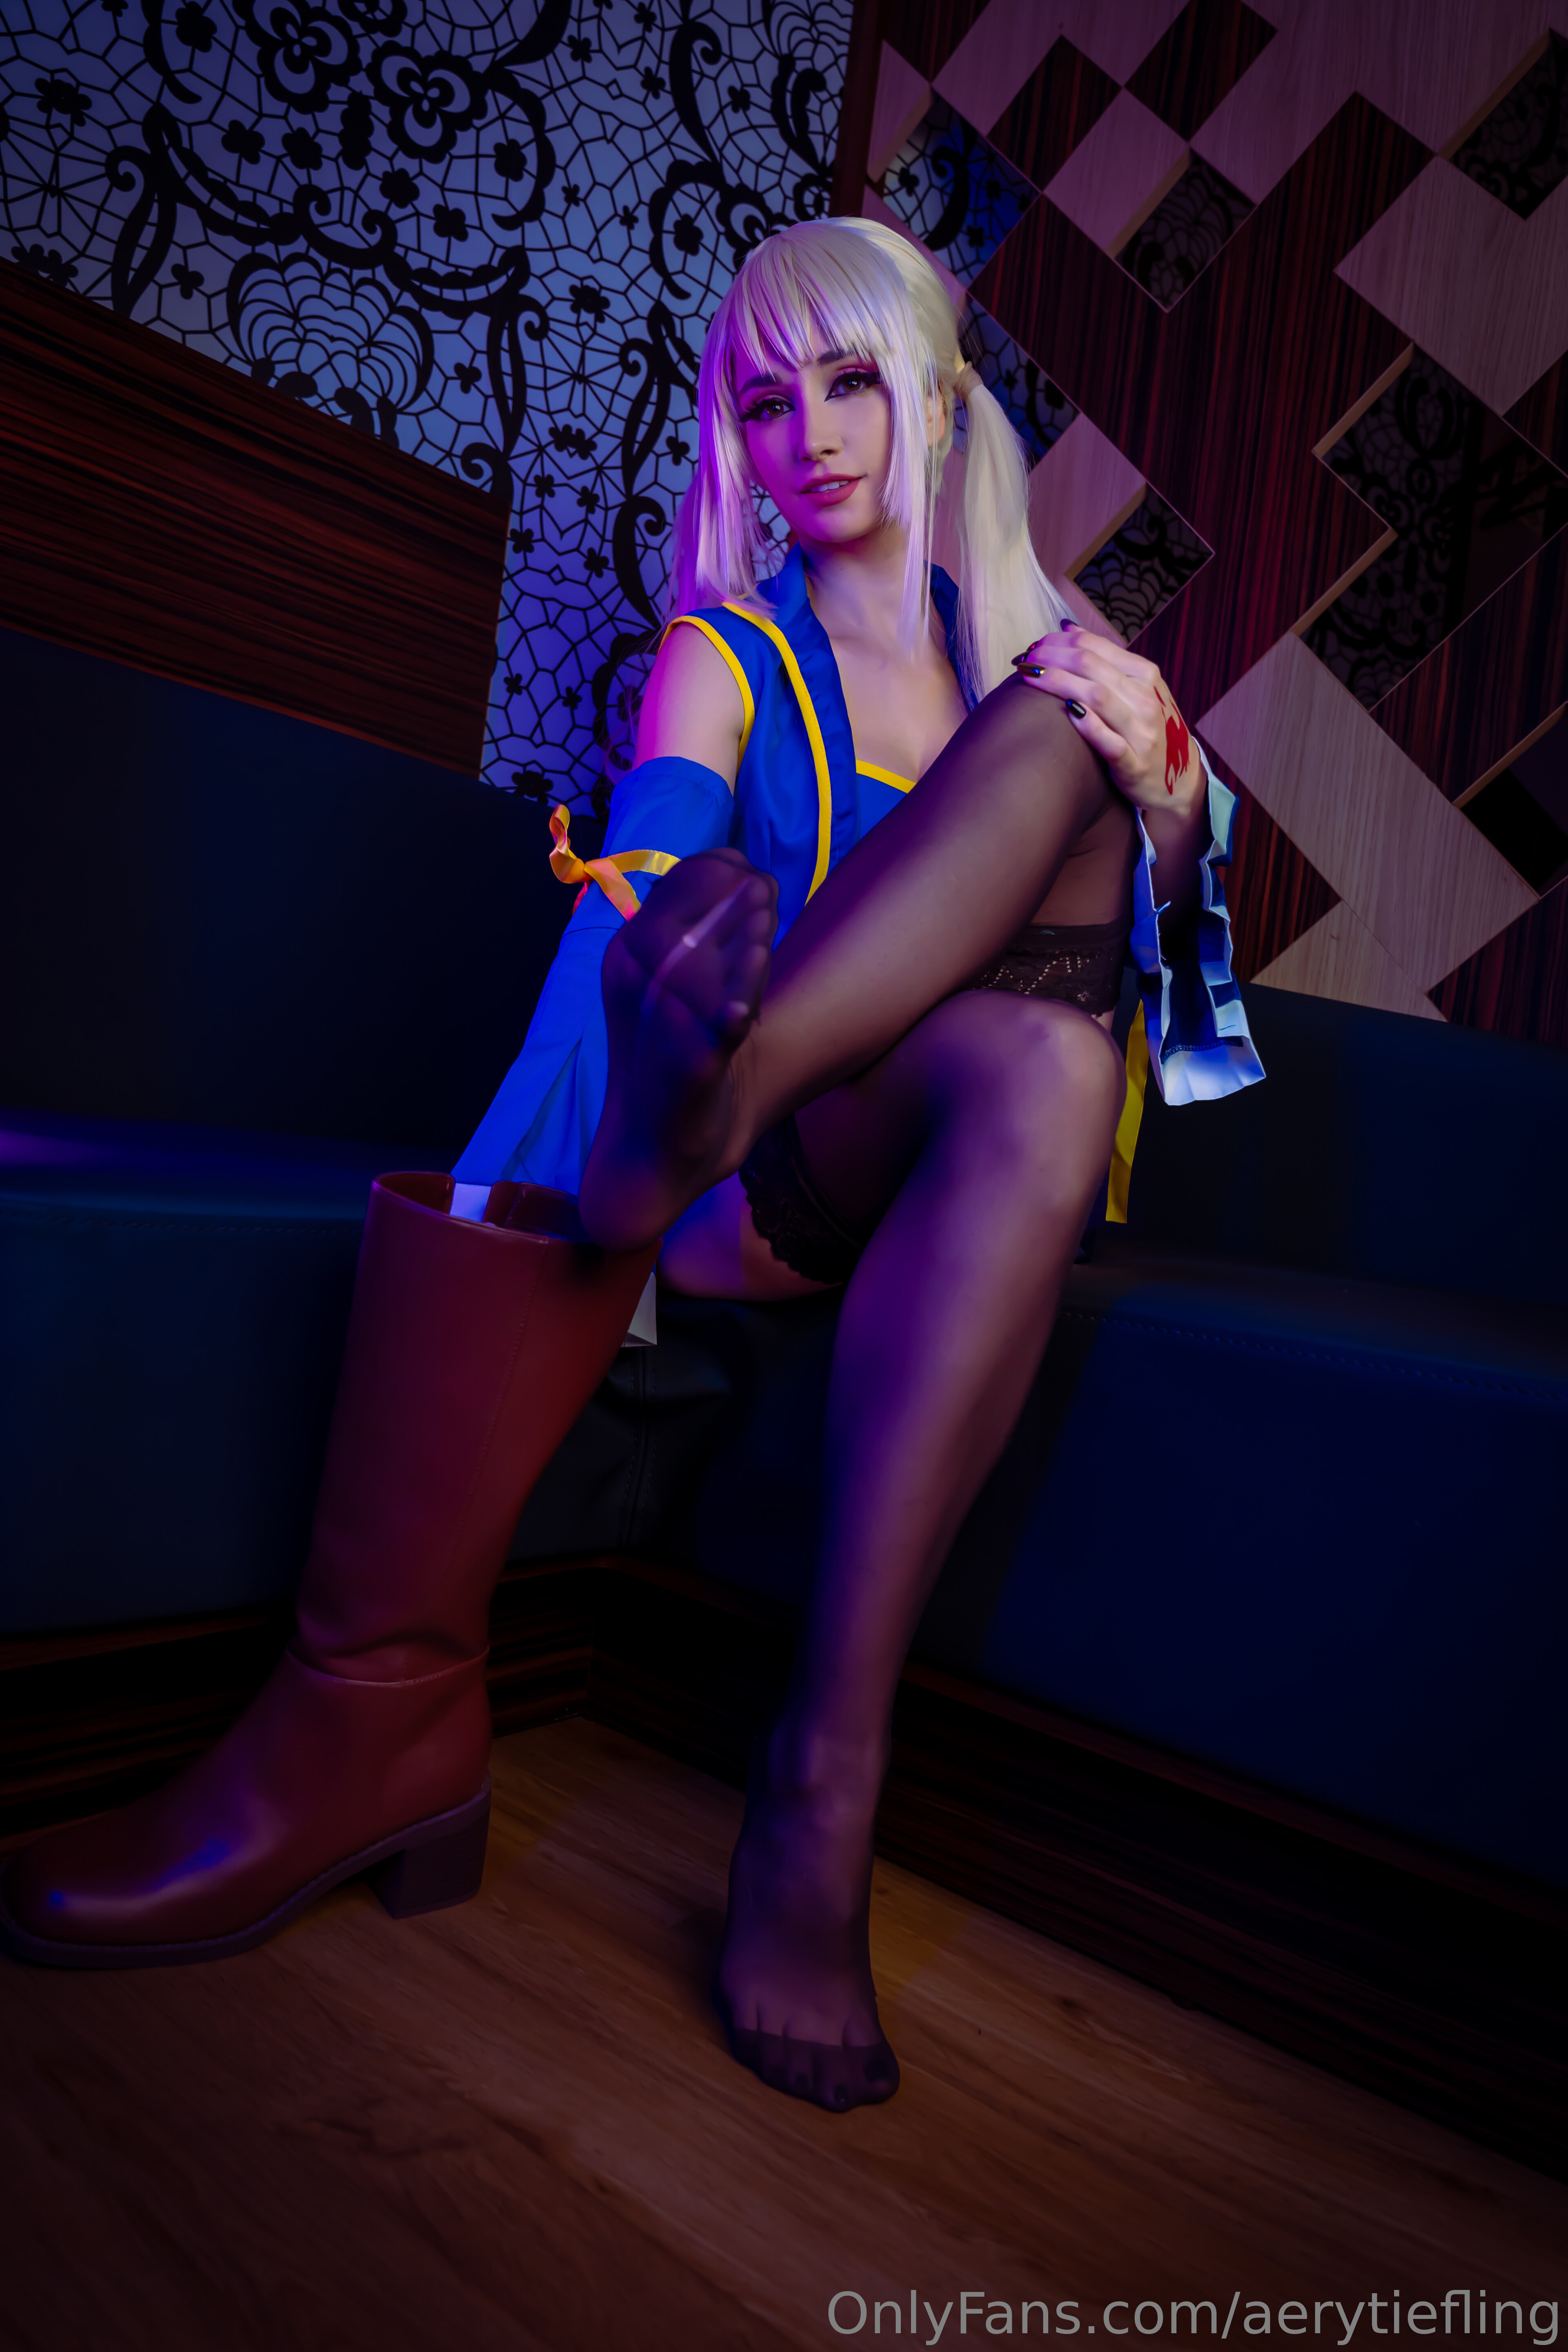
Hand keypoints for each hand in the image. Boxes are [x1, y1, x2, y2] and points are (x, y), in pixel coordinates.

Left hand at [1012, 621, 1203, 819]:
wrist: (1178, 777)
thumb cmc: (1146, 727)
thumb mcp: (1136, 688)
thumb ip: (1104, 660)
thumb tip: (1068, 629)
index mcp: (1145, 674)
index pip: (1096, 647)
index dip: (1060, 642)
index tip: (1035, 645)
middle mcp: (1144, 699)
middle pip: (1092, 667)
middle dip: (1053, 658)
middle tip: (1025, 660)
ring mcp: (1141, 733)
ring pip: (1099, 697)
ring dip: (1060, 683)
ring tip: (1031, 677)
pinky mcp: (1134, 765)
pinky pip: (1111, 742)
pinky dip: (1089, 725)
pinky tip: (1067, 713)